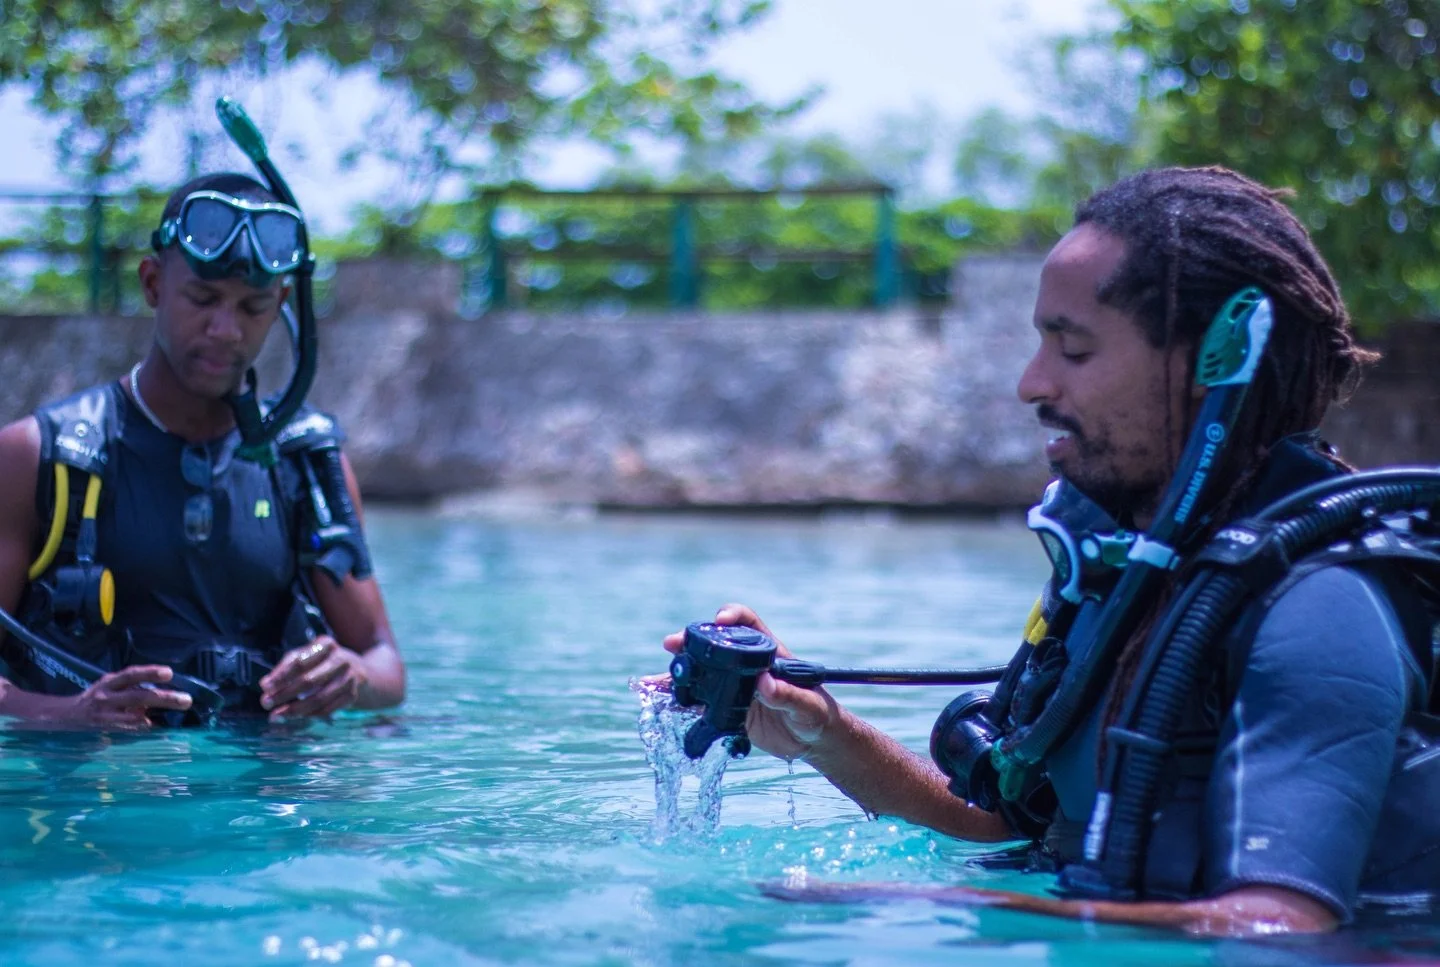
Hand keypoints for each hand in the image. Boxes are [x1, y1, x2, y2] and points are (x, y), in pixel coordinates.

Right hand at [60, 665, 192, 729]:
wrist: (66, 715)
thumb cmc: (96, 697)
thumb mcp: (111, 686)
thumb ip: (132, 687)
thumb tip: (161, 693)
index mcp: (110, 682)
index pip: (131, 674)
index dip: (149, 672)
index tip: (169, 673)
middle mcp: (107, 697)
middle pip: (138, 696)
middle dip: (164, 698)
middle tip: (186, 700)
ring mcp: (105, 715)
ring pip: (133, 716)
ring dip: (156, 718)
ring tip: (175, 717)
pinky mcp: (105, 729)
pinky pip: (127, 730)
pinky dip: (142, 729)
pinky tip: (157, 729)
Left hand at [259, 636, 367, 721]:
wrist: (360, 671)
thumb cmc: (324, 662)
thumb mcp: (307, 656)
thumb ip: (286, 667)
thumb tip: (265, 685)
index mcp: (326, 645)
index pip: (300, 661)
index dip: (281, 675)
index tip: (265, 687)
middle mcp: (341, 659)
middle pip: (309, 681)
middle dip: (284, 694)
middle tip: (266, 704)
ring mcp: (349, 678)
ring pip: (318, 698)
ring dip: (294, 710)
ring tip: (276, 716)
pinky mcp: (353, 695)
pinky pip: (328, 710)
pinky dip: (310, 715)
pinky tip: (296, 717)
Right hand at [663, 603, 840, 760]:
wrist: (812, 741)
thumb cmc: (818, 714)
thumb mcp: (808, 706)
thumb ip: (789, 695)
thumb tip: (766, 685)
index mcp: (769, 653)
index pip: (748, 624)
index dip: (732, 617)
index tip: (719, 621)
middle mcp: (746, 665)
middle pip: (714, 645)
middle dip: (691, 642)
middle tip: (672, 644)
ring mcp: (733, 687)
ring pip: (700, 674)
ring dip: (677, 675)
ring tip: (651, 681)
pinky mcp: (726, 710)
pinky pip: (698, 703)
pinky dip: (678, 702)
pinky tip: (659, 702)